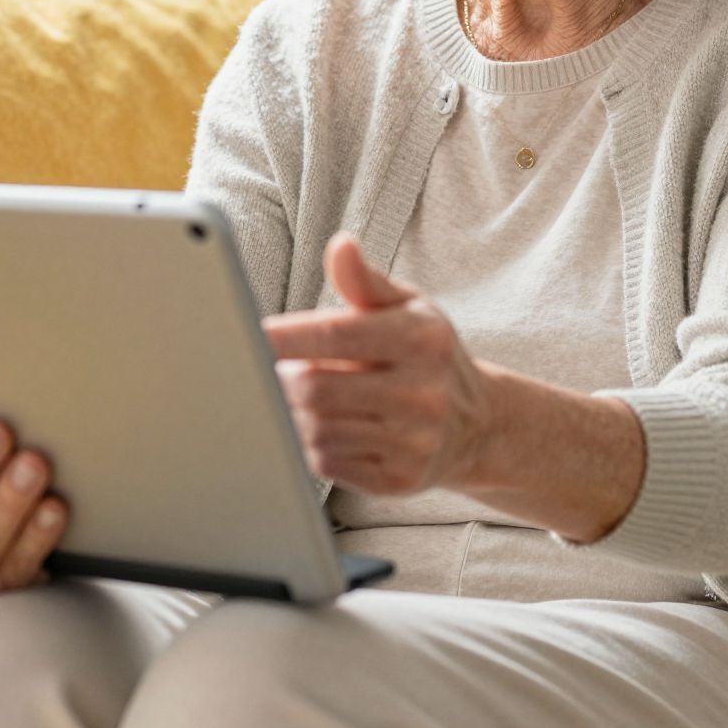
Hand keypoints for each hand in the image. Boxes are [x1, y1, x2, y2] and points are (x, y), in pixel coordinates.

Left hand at [262, 232, 494, 495]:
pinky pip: (328, 464)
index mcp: (422, 339)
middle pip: (316, 389)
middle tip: (262, 369)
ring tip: (290, 396)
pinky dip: (308, 446)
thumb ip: (365, 281)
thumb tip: (341, 246)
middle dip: (279, 379)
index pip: (337, 335)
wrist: (478, 424)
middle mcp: (424, 393)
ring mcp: (415, 442)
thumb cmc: (427, 354)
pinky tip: (314, 427)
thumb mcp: (407, 307)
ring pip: (317, 430)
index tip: (249, 334)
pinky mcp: (400, 480)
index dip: (286, 336)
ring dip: (290, 413)